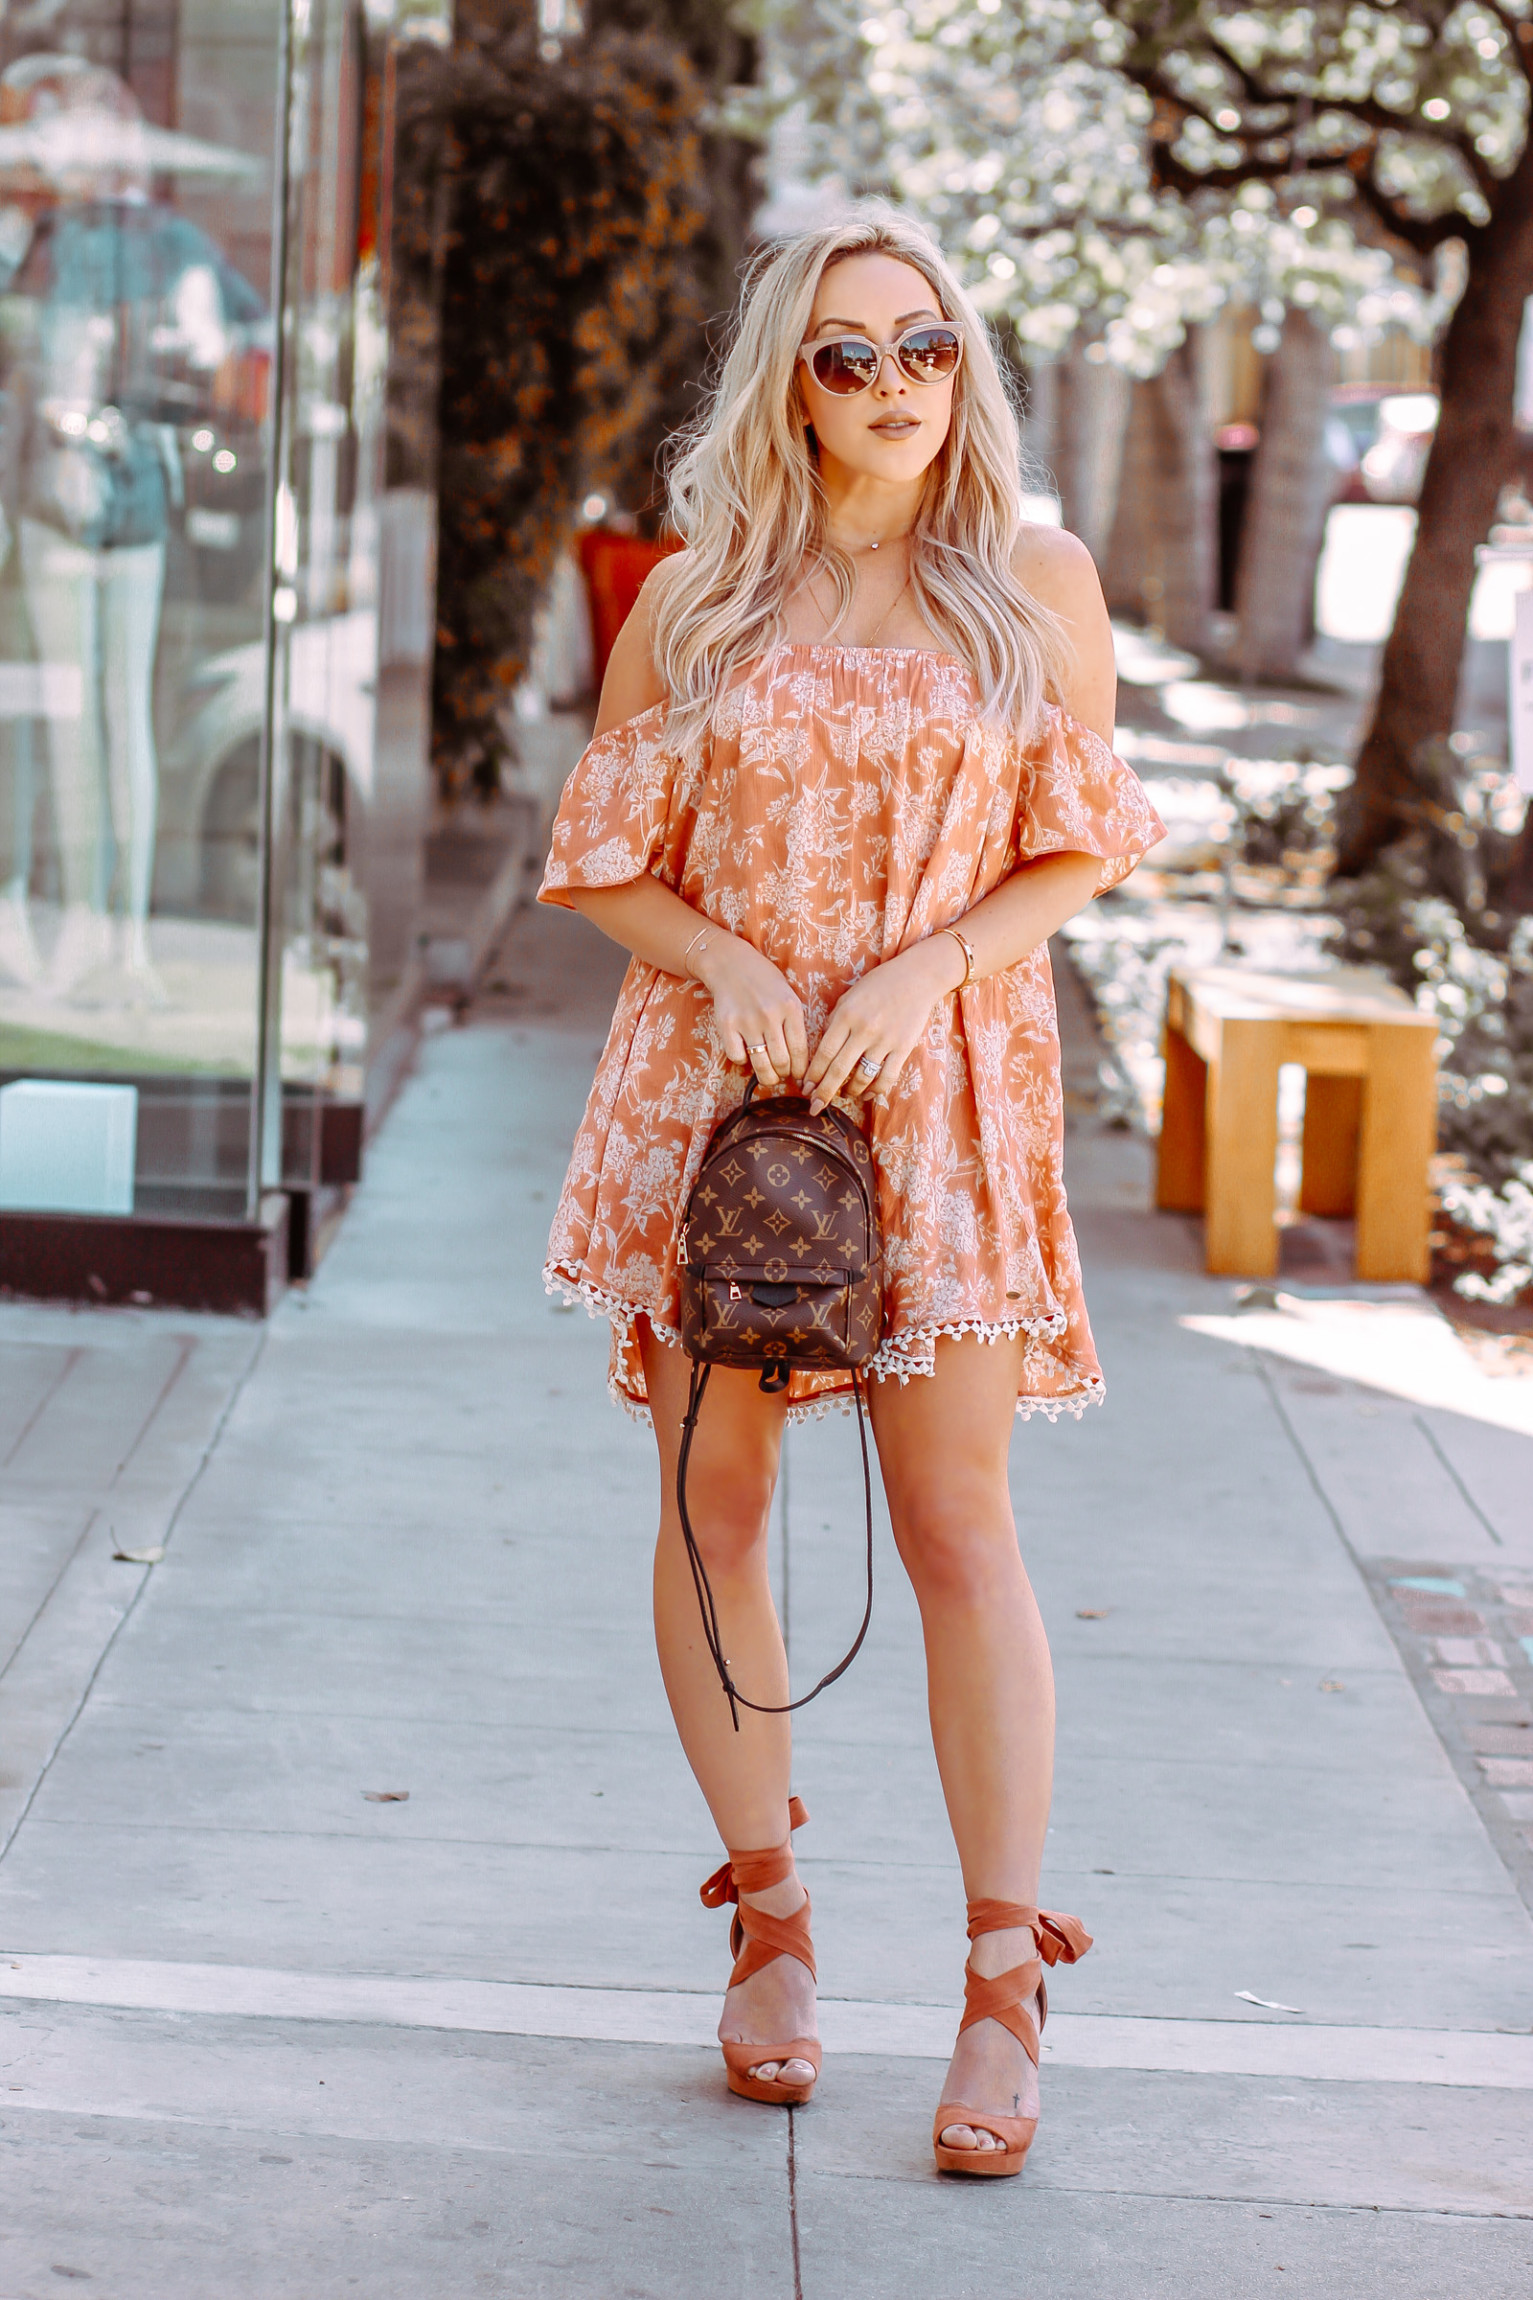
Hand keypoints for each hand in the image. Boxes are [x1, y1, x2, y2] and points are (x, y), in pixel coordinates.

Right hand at [694, 929, 809, 1087]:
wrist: (731, 963)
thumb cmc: (764, 982)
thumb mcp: (788, 996)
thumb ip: (795, 1024)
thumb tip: (800, 1060)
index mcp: (791, 1008)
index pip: (800, 1051)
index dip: (800, 1070)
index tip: (798, 1075)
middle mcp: (770, 1015)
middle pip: (781, 1062)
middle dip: (784, 1075)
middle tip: (782, 1074)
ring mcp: (747, 1021)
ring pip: (761, 1065)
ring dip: (767, 1076)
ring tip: (768, 1075)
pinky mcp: (727, 1025)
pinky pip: (737, 1057)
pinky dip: (743, 1061)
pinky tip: (746, 1053)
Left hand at [803, 936, 964, 1112]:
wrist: (917, 977)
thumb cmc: (878, 985)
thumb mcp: (849, 996)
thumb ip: (835, 1021)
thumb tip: (823, 1051)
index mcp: (846, 1015)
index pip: (824, 1052)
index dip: (813, 1075)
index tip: (805, 1089)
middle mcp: (864, 1029)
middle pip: (838, 1070)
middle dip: (824, 1092)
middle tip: (814, 1107)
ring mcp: (885, 1040)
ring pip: (862, 1077)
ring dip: (849, 1092)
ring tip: (842, 1096)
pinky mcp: (903, 1047)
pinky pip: (887, 1078)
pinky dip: (874, 1091)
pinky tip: (865, 1095)